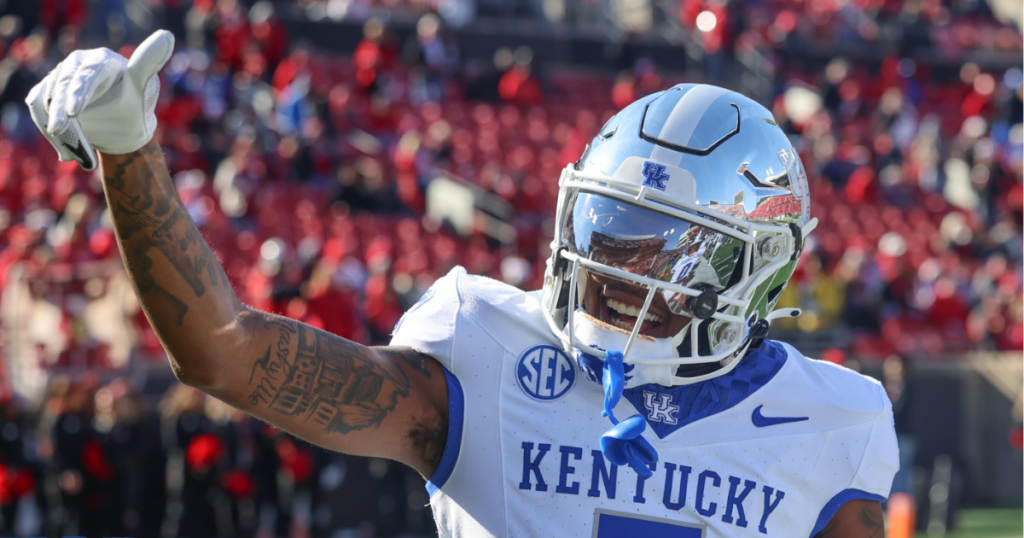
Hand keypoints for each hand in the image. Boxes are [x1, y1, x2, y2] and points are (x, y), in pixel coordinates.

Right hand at [25, 30, 173, 169]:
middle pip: (62, 87)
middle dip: (59, 112)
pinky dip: (46, 126)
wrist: (122, 129)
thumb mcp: (142, 85)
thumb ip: (149, 62)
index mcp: (101, 60)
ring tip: (65, 150)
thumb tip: (167, 35)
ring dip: (51, 123)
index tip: (74, 113)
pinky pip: (38, 106)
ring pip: (45, 97)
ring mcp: (61, 77)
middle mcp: (77, 64)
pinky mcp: (49, 91)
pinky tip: (63, 150)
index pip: (87, 76)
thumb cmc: (135, 105)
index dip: (78, 94)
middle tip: (59, 131)